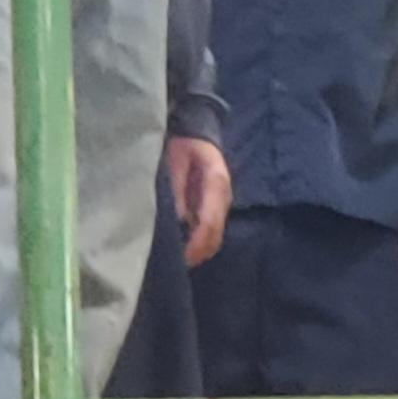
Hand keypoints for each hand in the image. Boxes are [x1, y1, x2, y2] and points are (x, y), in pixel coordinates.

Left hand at [163, 135, 230, 265]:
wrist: (196, 132)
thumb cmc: (182, 145)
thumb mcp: (173, 163)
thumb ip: (176, 190)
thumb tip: (176, 220)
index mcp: (216, 184)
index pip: (209, 223)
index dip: (194, 244)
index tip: (178, 259)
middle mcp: (223, 197)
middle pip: (215, 235)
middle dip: (197, 253)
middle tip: (173, 266)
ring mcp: (221, 202)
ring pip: (215, 236)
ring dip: (198, 250)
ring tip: (176, 260)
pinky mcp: (215, 205)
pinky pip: (210, 230)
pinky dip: (198, 242)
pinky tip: (182, 246)